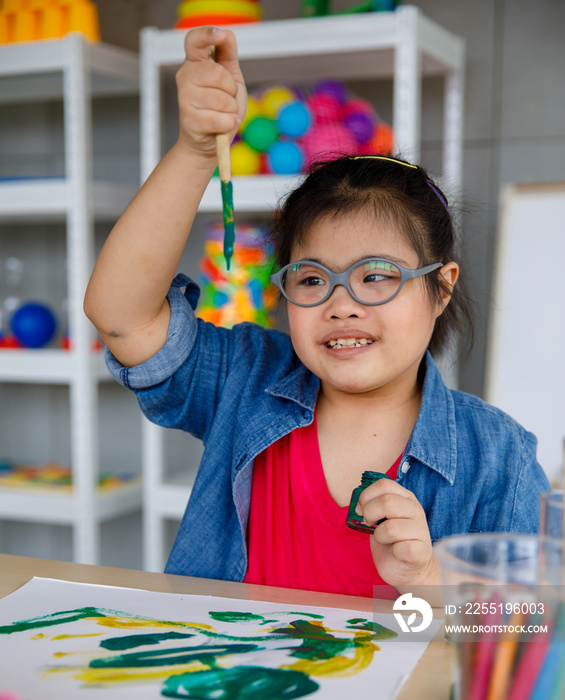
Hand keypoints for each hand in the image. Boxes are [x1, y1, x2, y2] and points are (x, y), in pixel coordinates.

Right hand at [175, 26, 246, 157]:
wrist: (208, 142)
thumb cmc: (220, 109)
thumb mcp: (230, 79)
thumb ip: (228, 56)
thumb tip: (227, 34)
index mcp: (195, 63)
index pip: (194, 40)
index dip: (207, 34)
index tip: (220, 35)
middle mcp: (185, 77)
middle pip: (217, 73)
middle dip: (231, 89)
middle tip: (227, 99)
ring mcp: (185, 98)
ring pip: (221, 99)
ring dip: (231, 110)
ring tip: (224, 114)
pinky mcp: (189, 120)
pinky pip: (220, 119)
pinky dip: (229, 124)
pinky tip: (223, 124)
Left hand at [356, 478, 438, 586]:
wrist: (405, 566)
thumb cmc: (389, 539)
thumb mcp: (380, 516)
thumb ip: (372, 505)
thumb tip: (358, 507)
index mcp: (405, 497)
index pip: (384, 484)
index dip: (366, 496)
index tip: (360, 510)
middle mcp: (416, 510)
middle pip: (386, 502)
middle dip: (369, 515)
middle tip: (370, 525)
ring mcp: (422, 530)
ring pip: (390, 528)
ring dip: (379, 536)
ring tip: (385, 540)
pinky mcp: (422, 551)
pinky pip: (401, 548)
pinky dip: (393, 551)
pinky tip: (397, 552)